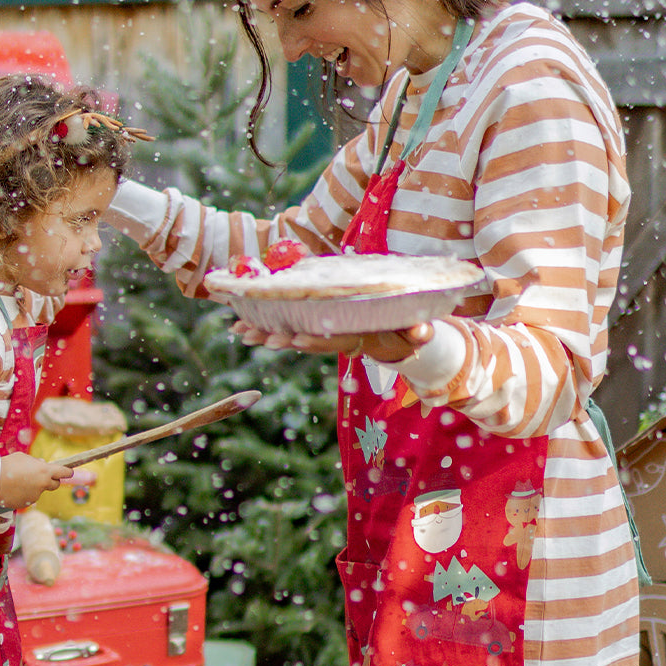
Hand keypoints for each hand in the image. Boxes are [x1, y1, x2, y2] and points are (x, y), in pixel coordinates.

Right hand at [0, 454, 73, 509]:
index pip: (63, 472)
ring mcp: (35, 496)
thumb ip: (36, 462)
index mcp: (45, 471)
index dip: (67, 472)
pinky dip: (24, 494)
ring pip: (39, 491)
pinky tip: (13, 489)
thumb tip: (42, 465)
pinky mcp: (26, 504)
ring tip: (18, 481)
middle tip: (44, 477)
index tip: (69, 472)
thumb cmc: (8, 465)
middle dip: (52, 481)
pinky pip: (28, 498)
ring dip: (34, 487)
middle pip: (55, 485)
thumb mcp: (24, 458)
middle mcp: (43, 485)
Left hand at [234, 320, 433, 361]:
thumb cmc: (405, 333)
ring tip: (239, 331)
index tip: (296, 339)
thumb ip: (419, 333)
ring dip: (264, 334)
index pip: (333, 341)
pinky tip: (242, 324)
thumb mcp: (415, 333)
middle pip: (304, 340)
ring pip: (290, 336)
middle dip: (280, 338)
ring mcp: (322, 336)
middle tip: (257, 337)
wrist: (394, 340)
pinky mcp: (314, 330)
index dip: (314, 341)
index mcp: (355, 339)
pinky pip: (287, 328)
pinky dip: (265, 326)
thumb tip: (425, 333)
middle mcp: (334, 339)